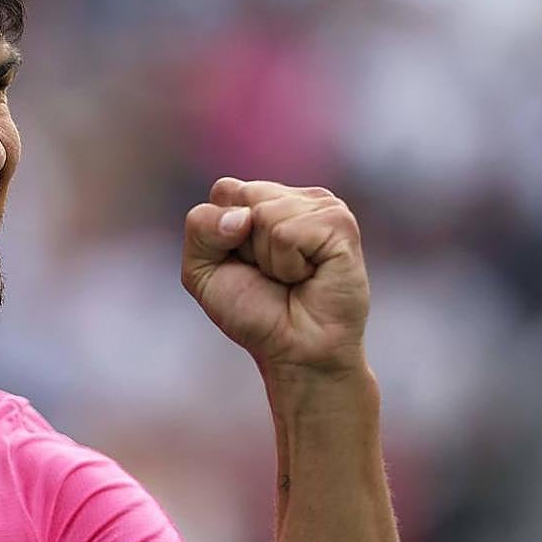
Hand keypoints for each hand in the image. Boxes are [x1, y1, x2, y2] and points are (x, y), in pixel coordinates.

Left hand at [181, 177, 369, 381]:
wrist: (295, 351)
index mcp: (265, 200)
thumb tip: (244, 216)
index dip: (220, 235)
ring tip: (291, 277)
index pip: (224, 191)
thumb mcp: (202, 269)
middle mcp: (295, 197)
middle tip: (270, 273)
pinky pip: (286, 233)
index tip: (243, 263)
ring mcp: (322, 207)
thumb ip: (200, 227)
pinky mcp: (340, 224)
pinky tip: (308, 277)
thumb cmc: (253, 311)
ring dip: (268, 259)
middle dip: (243, 245)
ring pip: (264, 214)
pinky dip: (287, 265)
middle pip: (243, 197)